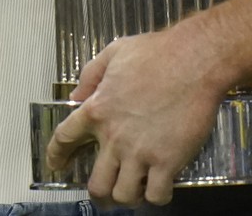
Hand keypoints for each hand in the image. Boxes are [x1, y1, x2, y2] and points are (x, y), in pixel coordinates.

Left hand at [45, 27, 228, 205]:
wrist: (195, 60)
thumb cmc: (160, 53)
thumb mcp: (115, 52)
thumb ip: (91, 73)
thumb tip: (78, 93)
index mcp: (98, 110)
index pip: (64, 139)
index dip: (56, 155)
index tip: (57, 164)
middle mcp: (115, 137)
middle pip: (96, 184)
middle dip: (99, 194)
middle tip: (106, 192)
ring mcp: (140, 152)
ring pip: (123, 195)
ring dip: (127, 198)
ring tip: (134, 192)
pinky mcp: (167, 161)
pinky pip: (156, 195)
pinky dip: (157, 196)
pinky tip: (161, 187)